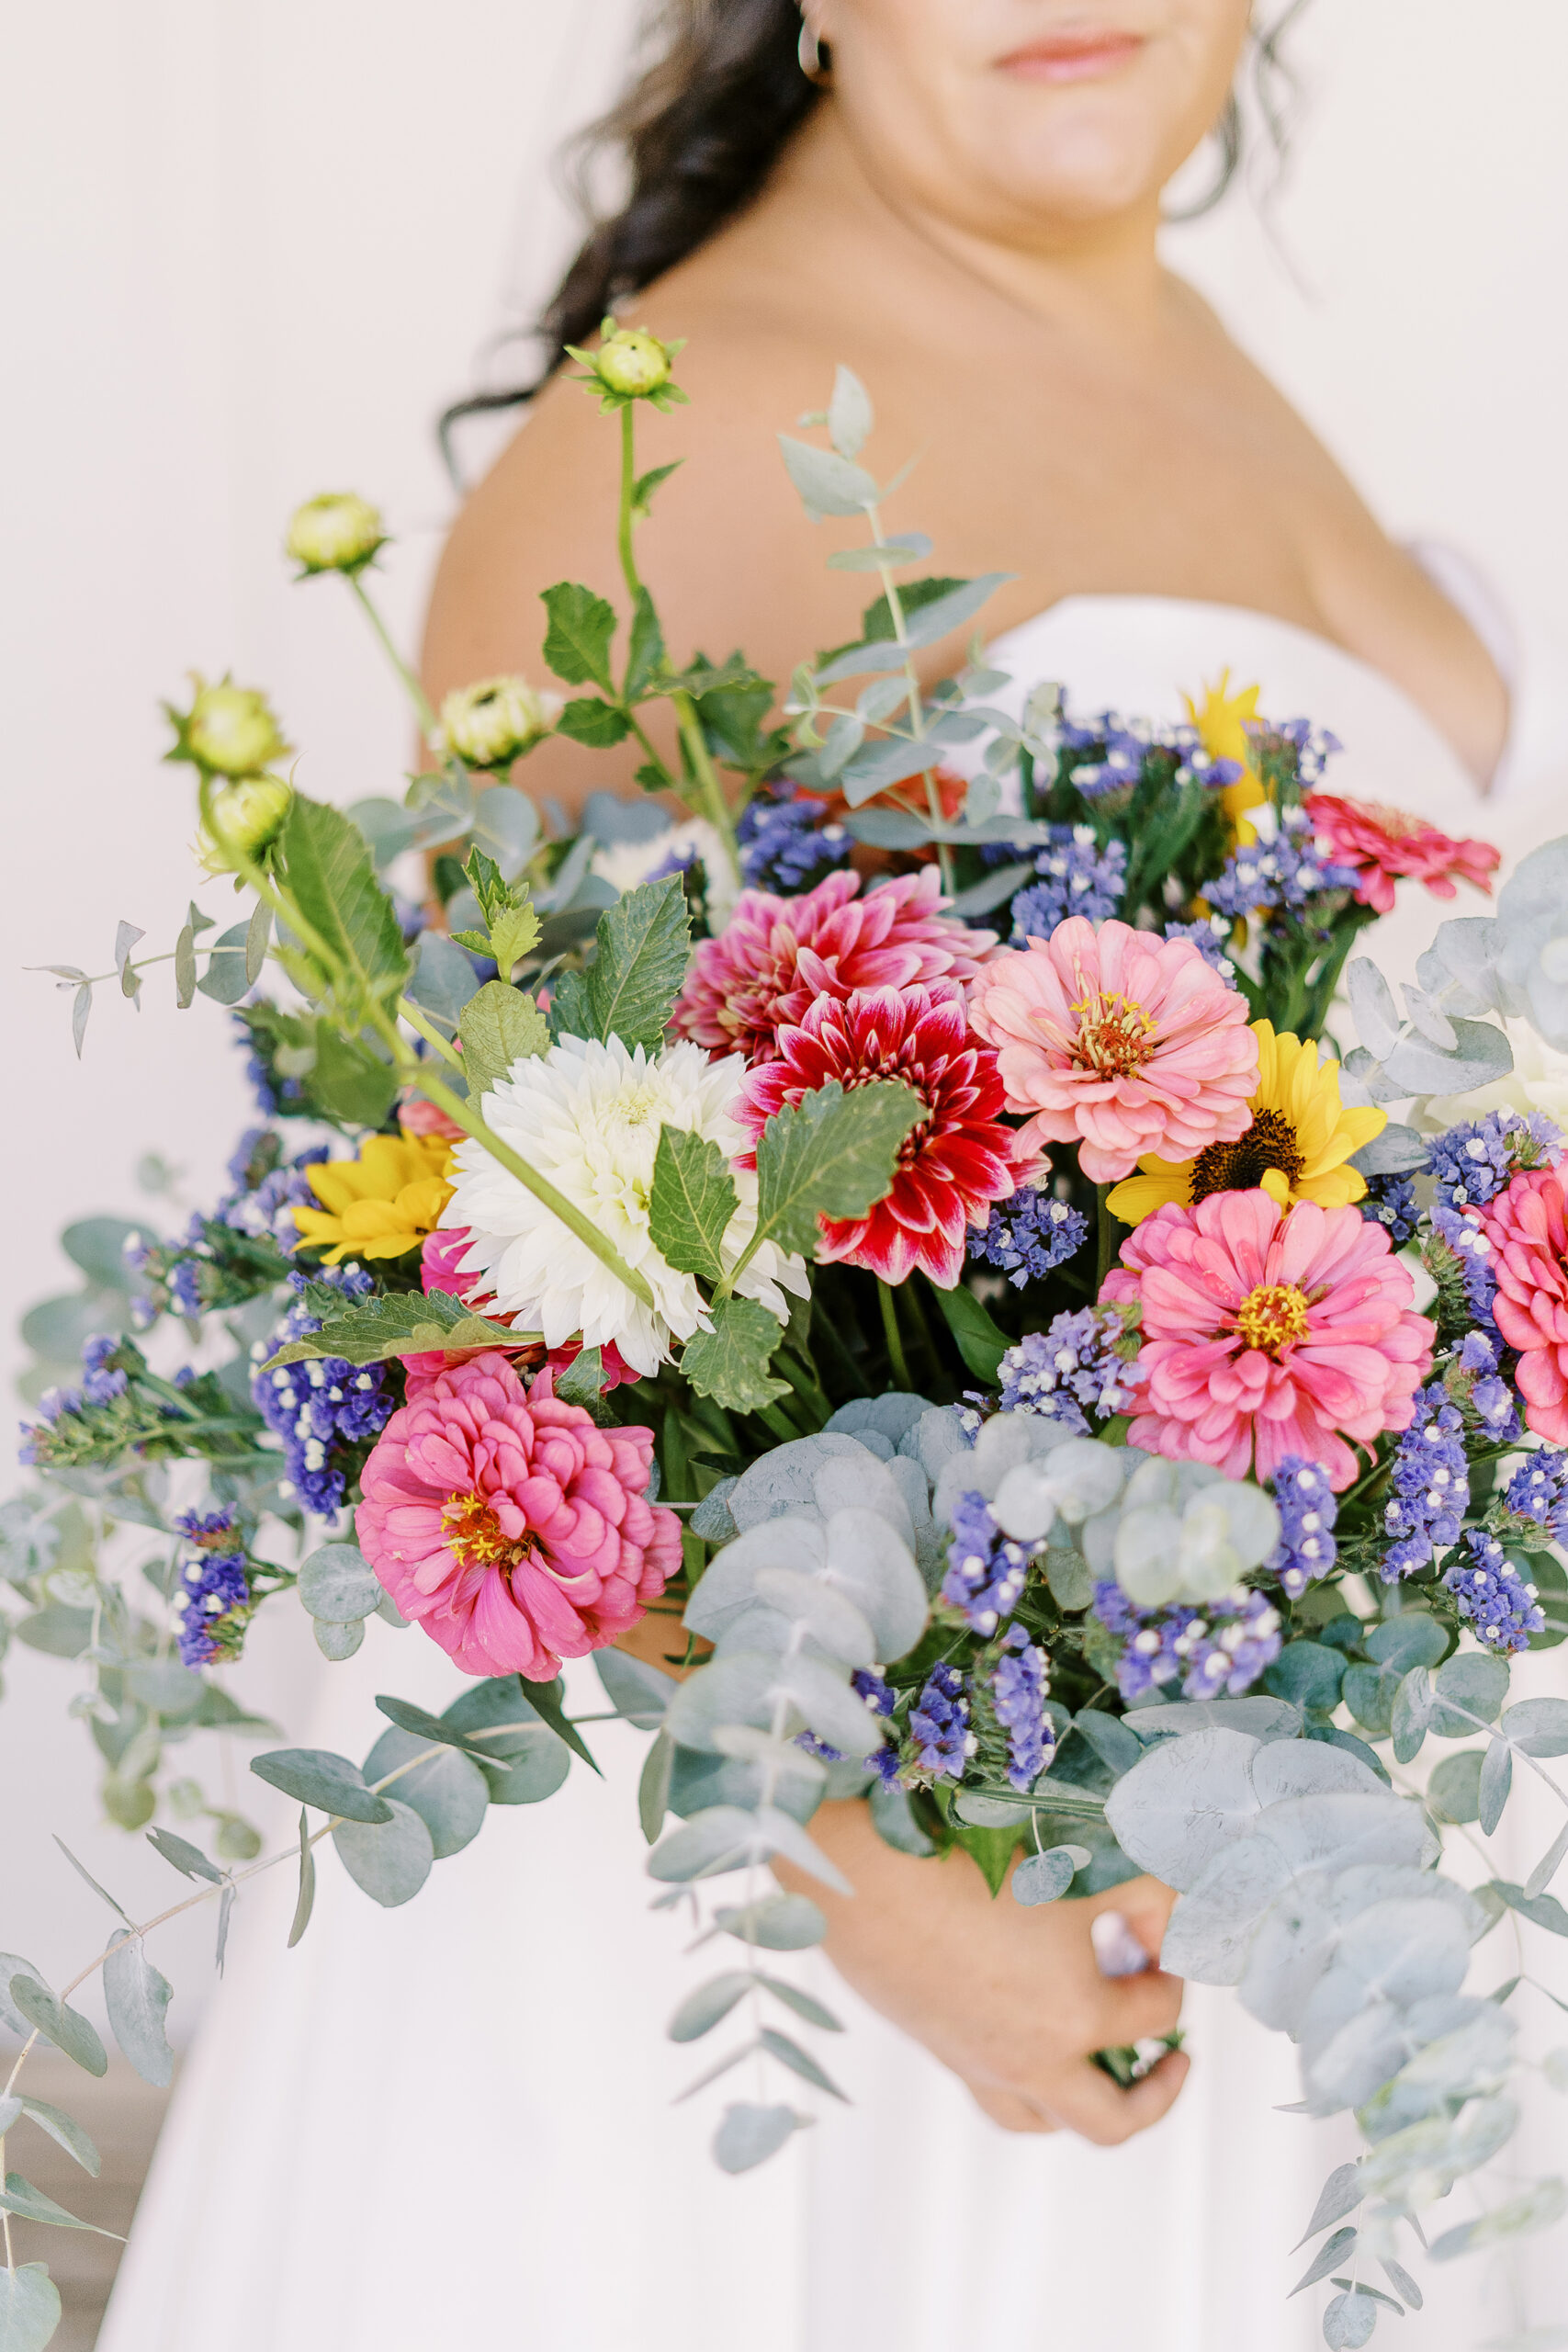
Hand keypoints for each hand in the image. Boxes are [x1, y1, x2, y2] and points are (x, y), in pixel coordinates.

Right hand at [774, 1797, 1188, 2144]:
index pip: (1157, 2014)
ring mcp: (978, 2061)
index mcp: (1076, 2016)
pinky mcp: (936, 2046)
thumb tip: (1176, 1931)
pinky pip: (992, 2092)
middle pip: (1113, 2120)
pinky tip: (1024, 2023)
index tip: (1164, 1940)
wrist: (859, 1863)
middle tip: (1172, 2057)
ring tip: (1102, 2062)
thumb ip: (1151, 1895)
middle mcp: (1030, 2059)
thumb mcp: (1083, 1861)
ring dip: (1086, 2099)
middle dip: (1156, 2094)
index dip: (1175, 1975)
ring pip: (1044, 2121)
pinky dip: (1024, 2079)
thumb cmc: (970, 1855)